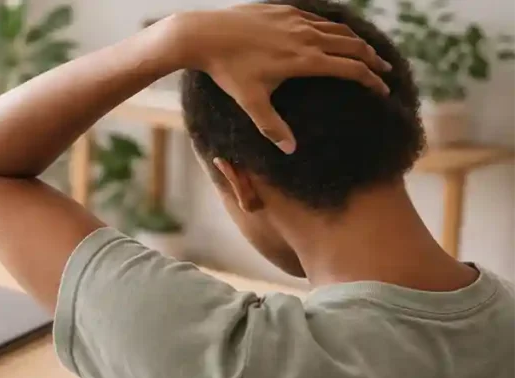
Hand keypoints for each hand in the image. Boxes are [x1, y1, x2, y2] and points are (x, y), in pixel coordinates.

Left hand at [170, 5, 391, 152]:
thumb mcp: (250, 102)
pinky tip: (333, 35)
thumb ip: (271, 126)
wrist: (205, 35)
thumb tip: (291, 150)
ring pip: (337, 29)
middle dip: (373, 60)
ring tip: (365, 53)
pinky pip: (317, 18)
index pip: (350, 69)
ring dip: (355, 42)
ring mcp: (296, 20)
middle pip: (352, 46)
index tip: (383, 90)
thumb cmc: (227, 71)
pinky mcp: (284, 10)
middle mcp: (306, 36)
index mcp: (304, 60)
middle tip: (385, 71)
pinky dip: (333, 28)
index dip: (371, 80)